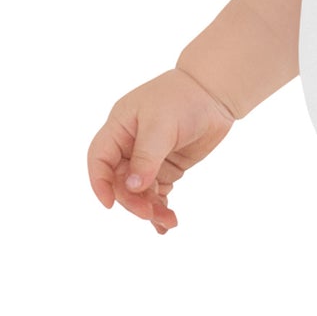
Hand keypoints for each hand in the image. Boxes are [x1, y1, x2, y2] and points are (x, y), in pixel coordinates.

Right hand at [86, 68, 235, 233]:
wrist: (216, 92)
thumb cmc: (184, 98)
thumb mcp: (161, 125)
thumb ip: (146, 157)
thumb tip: (132, 187)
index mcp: (119, 128)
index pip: (100, 160)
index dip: (100, 183)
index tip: (110, 205)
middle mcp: (129, 144)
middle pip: (121, 181)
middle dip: (133, 200)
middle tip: (150, 214)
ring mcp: (148, 157)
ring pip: (139, 191)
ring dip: (149, 208)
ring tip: (168, 222)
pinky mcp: (166, 166)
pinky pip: (157, 191)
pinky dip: (160, 206)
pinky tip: (166, 223)